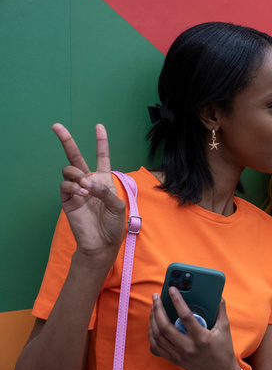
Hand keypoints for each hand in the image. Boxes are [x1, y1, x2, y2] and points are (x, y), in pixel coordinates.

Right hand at [53, 124, 125, 268]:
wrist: (102, 242)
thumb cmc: (113, 224)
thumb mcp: (117, 205)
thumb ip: (105, 191)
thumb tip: (88, 183)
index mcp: (104, 179)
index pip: (102, 156)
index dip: (101, 141)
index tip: (99, 126)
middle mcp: (89, 181)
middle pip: (75, 156)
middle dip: (66, 140)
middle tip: (57, 126)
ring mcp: (77, 189)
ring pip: (69, 170)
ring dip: (77, 175)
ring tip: (86, 188)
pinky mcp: (68, 199)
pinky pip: (65, 185)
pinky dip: (73, 187)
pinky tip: (82, 194)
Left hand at [148, 288, 241, 369]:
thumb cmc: (224, 351)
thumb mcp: (225, 329)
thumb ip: (220, 311)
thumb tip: (218, 296)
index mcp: (201, 338)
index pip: (185, 316)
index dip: (177, 300)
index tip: (171, 289)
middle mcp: (187, 348)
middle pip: (165, 327)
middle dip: (157, 309)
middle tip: (156, 297)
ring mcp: (179, 355)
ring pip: (158, 336)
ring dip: (152, 320)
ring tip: (153, 308)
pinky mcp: (175, 360)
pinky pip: (157, 347)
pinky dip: (152, 334)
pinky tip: (152, 325)